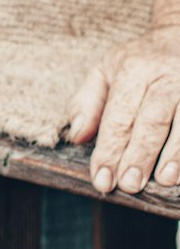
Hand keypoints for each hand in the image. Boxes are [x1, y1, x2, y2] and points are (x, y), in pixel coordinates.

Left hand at [66, 22, 179, 192]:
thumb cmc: (138, 62)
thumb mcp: (105, 70)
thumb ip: (87, 103)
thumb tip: (77, 137)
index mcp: (133, 70)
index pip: (118, 116)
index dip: (109, 150)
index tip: (102, 180)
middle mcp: (165, 76)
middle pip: (152, 121)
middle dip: (140, 155)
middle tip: (129, 185)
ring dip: (175, 155)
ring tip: (164, 180)